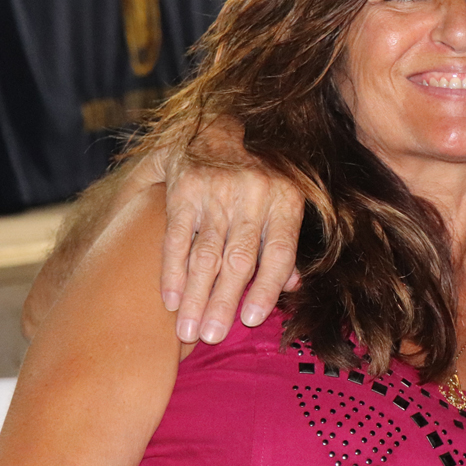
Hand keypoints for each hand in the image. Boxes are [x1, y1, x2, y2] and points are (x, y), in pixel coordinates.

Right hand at [145, 122, 305, 343]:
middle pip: (239, 259)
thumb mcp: (284, 201)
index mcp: (286, 199)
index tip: (250, 319)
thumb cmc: (259, 177)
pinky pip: (178, 237)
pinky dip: (173, 271)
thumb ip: (286, 242)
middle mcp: (254, 194)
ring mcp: (217, 190)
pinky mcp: (185, 188)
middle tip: (211, 337)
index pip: (279, 252)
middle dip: (224, 302)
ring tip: (188, 330)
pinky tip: (170, 299)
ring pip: (206, 253)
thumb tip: (294, 286)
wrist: (221, 128)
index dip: (266, 288)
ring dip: (196, 296)